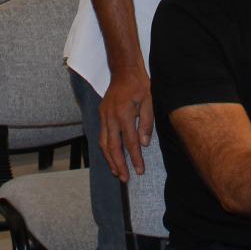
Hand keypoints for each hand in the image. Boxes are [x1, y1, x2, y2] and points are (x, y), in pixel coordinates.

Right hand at [97, 68, 152, 182]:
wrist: (124, 70)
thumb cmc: (140, 85)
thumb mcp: (149, 102)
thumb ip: (147, 123)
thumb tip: (144, 144)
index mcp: (124, 114)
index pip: (130, 143)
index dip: (135, 159)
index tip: (140, 171)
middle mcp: (110, 117)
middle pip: (113, 147)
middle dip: (119, 164)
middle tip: (125, 179)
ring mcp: (103, 116)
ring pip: (103, 143)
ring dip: (110, 159)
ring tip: (116, 172)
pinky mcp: (101, 114)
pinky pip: (101, 135)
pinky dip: (105, 148)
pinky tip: (110, 156)